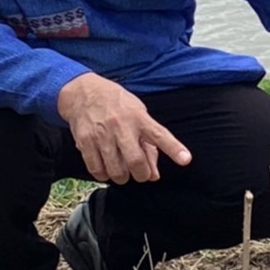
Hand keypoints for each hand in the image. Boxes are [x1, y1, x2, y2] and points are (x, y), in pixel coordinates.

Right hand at [56, 72, 192, 183]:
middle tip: (140, 174)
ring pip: (116, 170)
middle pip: (135, 160)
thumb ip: (148, 145)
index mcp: (139, 117)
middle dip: (141, 175)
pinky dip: (103, 175)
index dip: (174, 148)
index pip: (160, 135)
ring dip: (122, 177)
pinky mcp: (85, 141)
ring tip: (122, 171)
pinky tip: (106, 169)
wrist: (84, 92)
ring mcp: (102, 134)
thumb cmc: (118, 105)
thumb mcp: (138, 114)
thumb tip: (154, 175)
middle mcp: (122, 125)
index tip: (186, 160)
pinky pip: (96, 169)